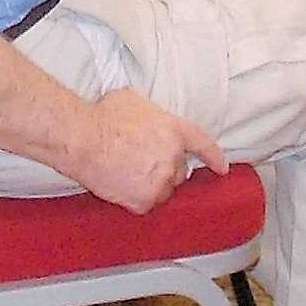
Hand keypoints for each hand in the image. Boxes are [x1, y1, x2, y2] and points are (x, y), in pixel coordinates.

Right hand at [69, 89, 227, 213]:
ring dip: (151, 186)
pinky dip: (134, 199)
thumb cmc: (102, 115)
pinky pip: (145, 204)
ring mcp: (161, 181)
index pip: (204, 145)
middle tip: (142, 164)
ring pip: (163, 191)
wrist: (83, 139)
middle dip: (166, 170)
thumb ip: (152, 115)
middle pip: (179, 172)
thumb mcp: (134, 101)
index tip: (221, 169)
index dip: (214, 158)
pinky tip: (120, 187)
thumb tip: (148, 120)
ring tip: (127, 176)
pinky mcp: (145, 200)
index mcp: (175, 131)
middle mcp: (173, 157)